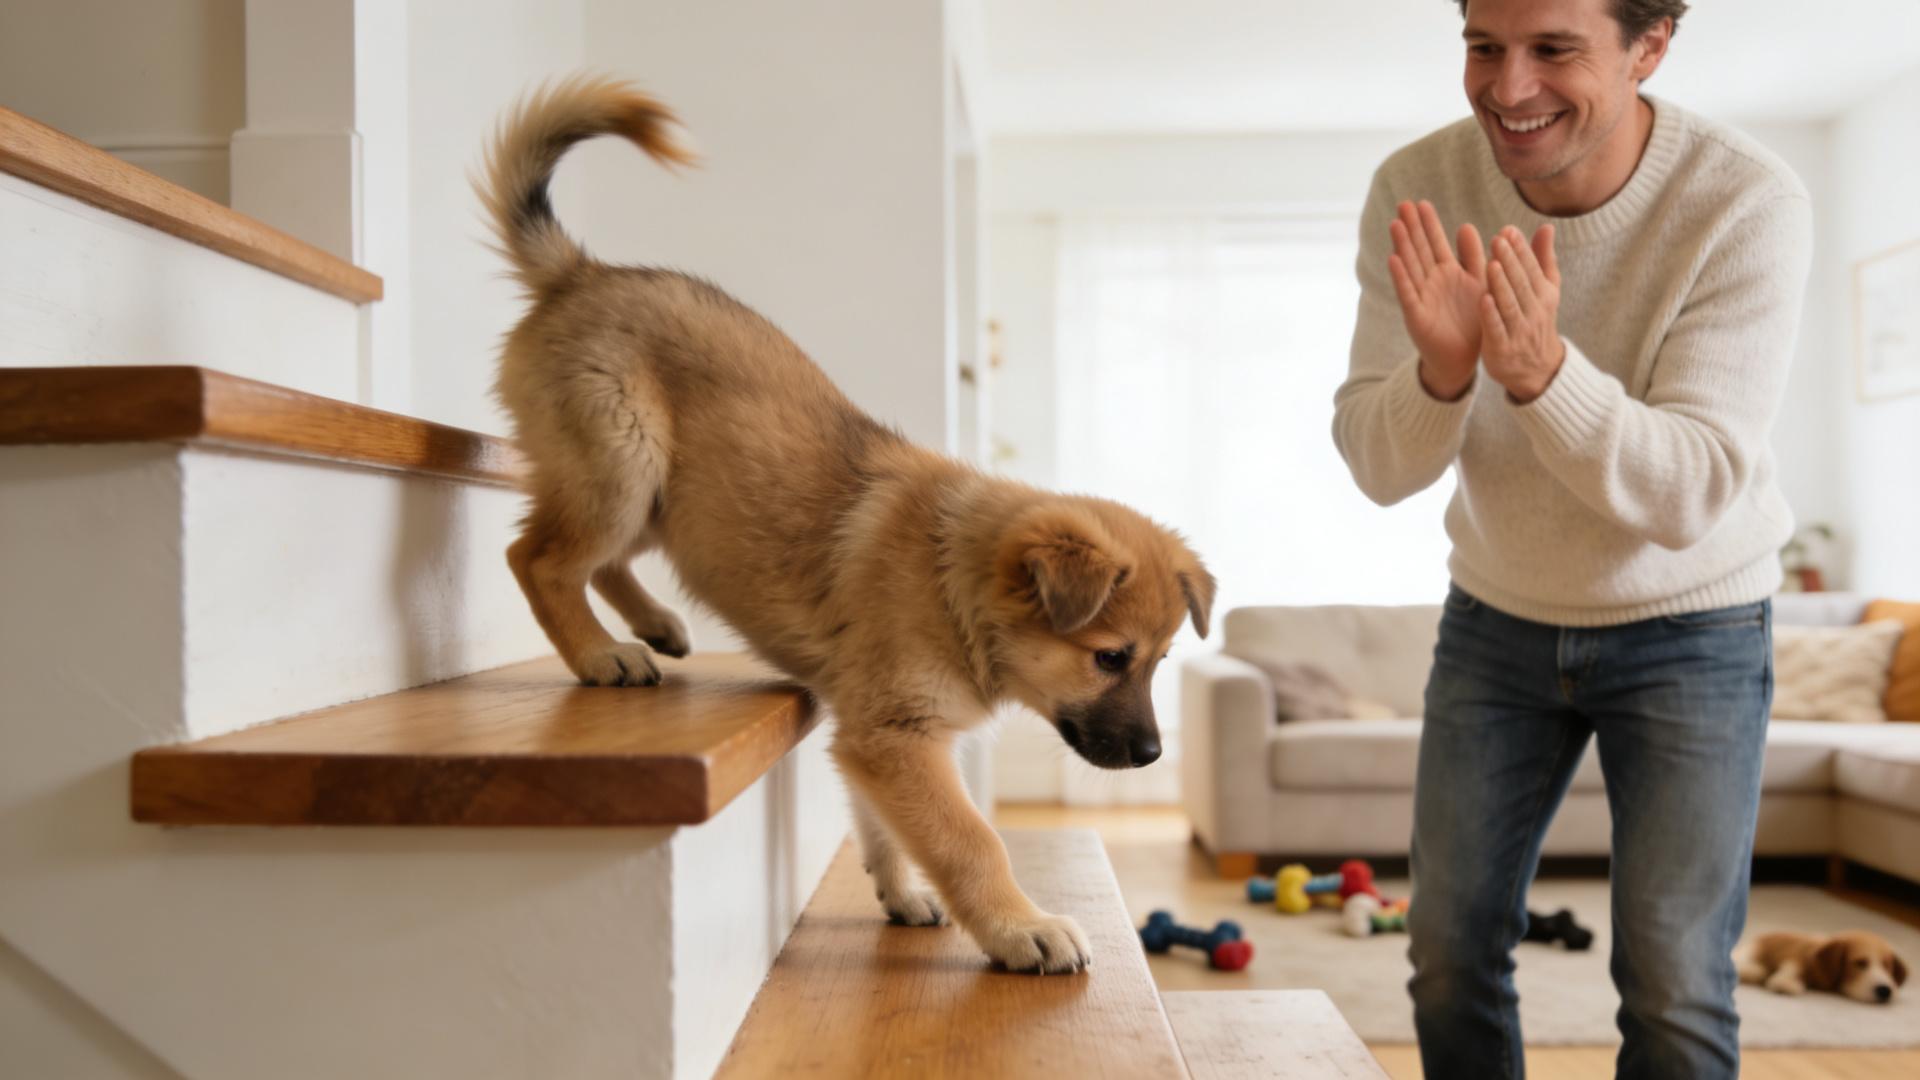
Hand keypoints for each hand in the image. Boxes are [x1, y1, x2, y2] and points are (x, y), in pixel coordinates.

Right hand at [1387, 200, 1485, 400]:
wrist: (1462, 358)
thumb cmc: (1471, 321)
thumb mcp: (1478, 283)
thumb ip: (1473, 257)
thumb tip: (1465, 226)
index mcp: (1448, 273)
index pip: (1435, 243)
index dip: (1428, 224)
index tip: (1421, 203)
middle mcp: (1431, 282)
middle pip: (1420, 249)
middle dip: (1412, 227)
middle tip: (1403, 204)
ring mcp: (1422, 297)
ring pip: (1411, 266)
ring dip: (1403, 245)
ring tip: (1396, 224)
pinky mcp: (1417, 316)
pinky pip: (1408, 293)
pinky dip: (1401, 277)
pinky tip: (1394, 260)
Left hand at [1481, 225, 1565, 402]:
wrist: (1537, 369)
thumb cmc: (1536, 320)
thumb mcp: (1545, 291)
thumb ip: (1542, 260)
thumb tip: (1547, 226)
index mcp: (1544, 294)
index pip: (1532, 268)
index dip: (1521, 250)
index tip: (1509, 230)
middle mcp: (1534, 311)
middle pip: (1521, 283)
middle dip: (1510, 261)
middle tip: (1498, 240)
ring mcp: (1519, 331)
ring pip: (1510, 304)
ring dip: (1501, 284)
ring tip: (1492, 264)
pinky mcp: (1503, 348)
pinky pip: (1497, 329)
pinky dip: (1491, 315)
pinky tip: (1483, 299)